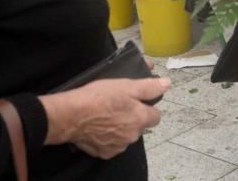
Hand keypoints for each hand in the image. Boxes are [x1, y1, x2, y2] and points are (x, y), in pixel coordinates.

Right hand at [39, 76, 169, 157]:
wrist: (70, 115)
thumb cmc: (98, 97)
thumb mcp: (125, 85)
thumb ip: (148, 87)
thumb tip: (166, 84)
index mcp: (140, 119)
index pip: (156, 115)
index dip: (147, 107)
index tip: (136, 101)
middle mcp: (132, 136)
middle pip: (139, 126)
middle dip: (132, 117)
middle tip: (118, 105)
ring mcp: (118, 147)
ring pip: (125, 136)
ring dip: (120, 127)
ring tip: (106, 115)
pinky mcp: (104, 153)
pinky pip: (112, 144)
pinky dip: (107, 137)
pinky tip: (98, 126)